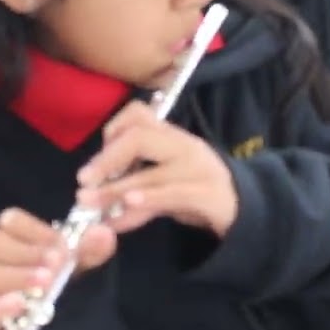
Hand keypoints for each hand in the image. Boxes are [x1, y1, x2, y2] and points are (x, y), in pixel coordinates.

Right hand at [0, 207, 116, 329]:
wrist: (64, 328)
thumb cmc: (66, 283)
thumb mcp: (83, 263)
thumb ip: (92, 248)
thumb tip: (103, 232)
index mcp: (13, 241)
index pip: (9, 220)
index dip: (34, 229)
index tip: (60, 244)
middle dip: (24, 251)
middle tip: (54, 264)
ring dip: (13, 275)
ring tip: (45, 282)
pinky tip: (21, 303)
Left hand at [77, 101, 237, 237]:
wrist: (246, 208)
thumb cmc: (197, 189)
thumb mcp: (166, 178)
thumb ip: (136, 180)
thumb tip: (95, 193)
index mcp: (174, 136)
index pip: (140, 115)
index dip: (112, 131)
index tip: (97, 158)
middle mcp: (185, 146)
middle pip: (141, 137)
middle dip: (107, 159)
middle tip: (83, 180)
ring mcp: (198, 169)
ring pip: (150, 174)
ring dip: (115, 191)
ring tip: (91, 205)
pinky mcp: (207, 195)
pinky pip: (170, 196)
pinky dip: (144, 203)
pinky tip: (122, 215)